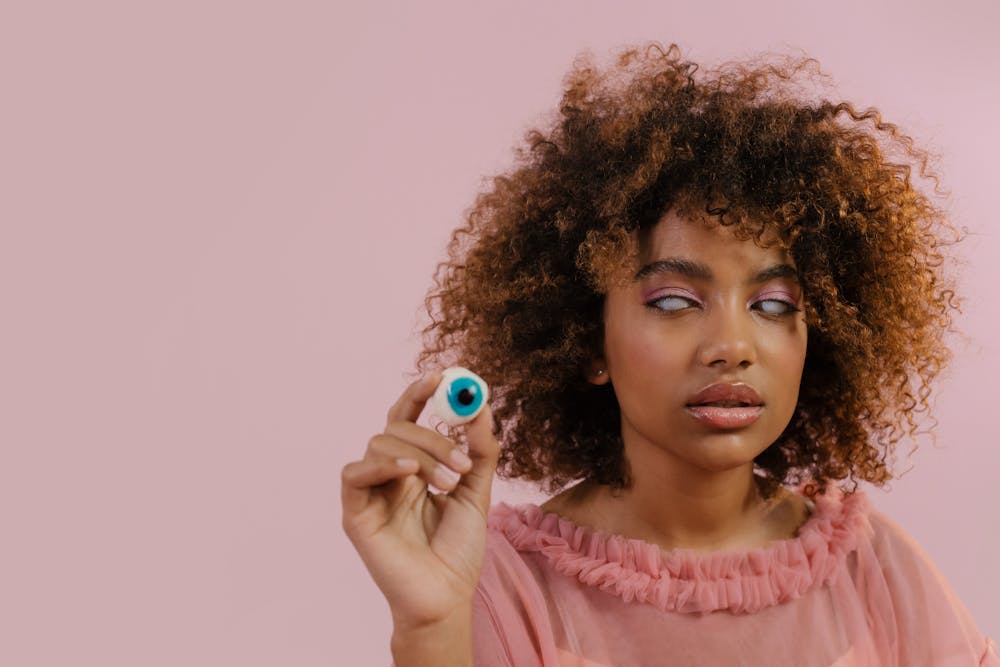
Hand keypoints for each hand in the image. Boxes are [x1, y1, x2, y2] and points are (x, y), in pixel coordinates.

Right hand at [341, 370, 499, 630]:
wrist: (447, 596)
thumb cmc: (458, 549)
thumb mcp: (477, 492)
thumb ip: (480, 451)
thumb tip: (482, 407)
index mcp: (414, 466)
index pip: (408, 417)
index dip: (419, 393)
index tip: (440, 375)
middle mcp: (389, 473)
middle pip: (398, 427)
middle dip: (433, 436)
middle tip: (460, 461)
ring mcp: (371, 491)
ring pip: (381, 443)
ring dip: (420, 455)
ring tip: (448, 484)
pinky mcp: (355, 511)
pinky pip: (355, 473)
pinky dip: (382, 464)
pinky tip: (409, 474)